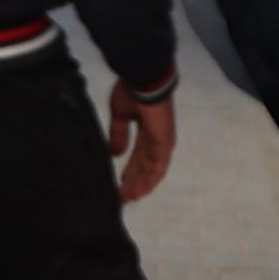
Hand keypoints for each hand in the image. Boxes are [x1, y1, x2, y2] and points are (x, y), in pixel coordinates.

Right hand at [107, 84, 176, 204]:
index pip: (138, 154)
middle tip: (121, 197)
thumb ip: (118, 134)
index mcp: (147, 128)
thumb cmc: (132, 91)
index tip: (119, 183)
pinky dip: (149, 181)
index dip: (129, 169)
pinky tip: (138, 193)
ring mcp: (162, 141)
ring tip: (127, 199)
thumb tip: (114, 153)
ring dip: (140, 184)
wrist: (144, 80)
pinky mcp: (164, 144)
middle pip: (144, 165)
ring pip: (151, 170)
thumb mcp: (120, 115)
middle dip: (134, 181)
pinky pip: (158, 168)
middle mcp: (156, 138)